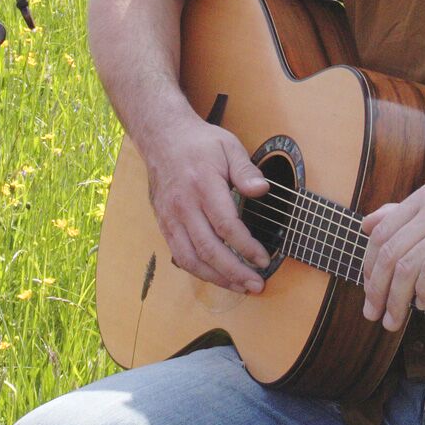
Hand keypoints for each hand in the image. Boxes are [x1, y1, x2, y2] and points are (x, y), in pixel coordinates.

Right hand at [143, 116, 271, 293]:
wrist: (161, 137)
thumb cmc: (199, 143)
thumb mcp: (229, 146)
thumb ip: (246, 169)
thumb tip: (262, 190)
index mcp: (202, 184)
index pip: (226, 225)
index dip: (247, 247)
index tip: (264, 259)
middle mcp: (183, 205)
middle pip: (209, 249)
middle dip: (235, 272)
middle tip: (256, 285)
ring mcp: (170, 216)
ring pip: (191, 258)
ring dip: (216, 278)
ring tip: (239, 287)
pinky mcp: (164, 223)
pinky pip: (179, 254)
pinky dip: (198, 270)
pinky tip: (216, 276)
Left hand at [360, 183, 424, 331]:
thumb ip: (404, 223)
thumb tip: (366, 225)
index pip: (381, 233)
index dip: (368, 267)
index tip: (368, 294)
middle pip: (391, 251)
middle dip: (377, 288)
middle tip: (374, 314)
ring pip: (408, 265)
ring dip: (397, 299)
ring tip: (394, 320)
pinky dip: (422, 292)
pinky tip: (423, 305)